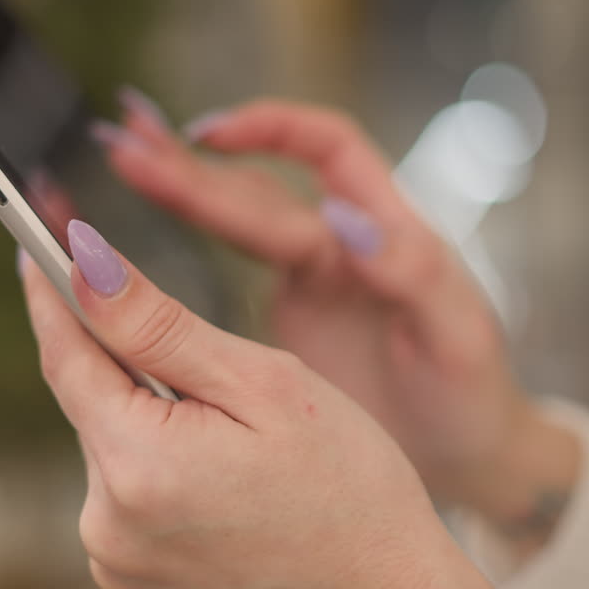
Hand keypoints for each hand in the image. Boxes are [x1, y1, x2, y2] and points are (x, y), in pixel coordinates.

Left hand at [19, 221, 505, 588]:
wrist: (379, 582)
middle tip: (203, 352)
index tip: (38, 235)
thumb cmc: (344, 480)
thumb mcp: (260, 381)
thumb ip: (156, 323)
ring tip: (231, 425)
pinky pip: (124, 481)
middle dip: (131, 356)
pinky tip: (216, 460)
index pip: (66, 354)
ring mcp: (114, 555)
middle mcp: (107, 523)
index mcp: (139, 467)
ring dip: (148, 407)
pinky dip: (155, 452)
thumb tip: (81, 262)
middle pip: (90, 396)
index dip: (52, 290)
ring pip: (110, 435)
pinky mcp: (127, 570)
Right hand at [94, 92, 578, 534]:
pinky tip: (139, 232)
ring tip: (116, 154)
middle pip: (260, 183)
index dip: (274, 128)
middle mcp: (342, 243)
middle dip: (193, 162)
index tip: (213, 131)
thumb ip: (411, 273)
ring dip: (178, 186)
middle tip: (122, 144)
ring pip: (236, 216)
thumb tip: (345, 219)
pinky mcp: (288, 317)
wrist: (469, 460)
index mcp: (389, 230)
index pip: (329, 147)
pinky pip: (229, 263)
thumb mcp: (459, 338)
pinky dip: (184, 240)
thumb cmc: (473, 400)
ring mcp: (312, 279)